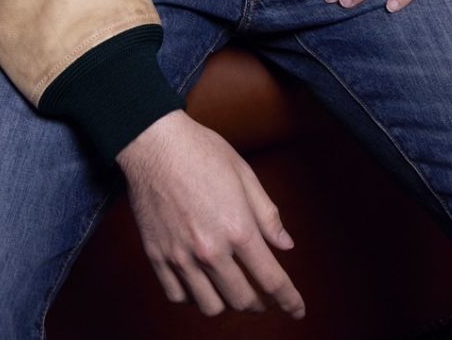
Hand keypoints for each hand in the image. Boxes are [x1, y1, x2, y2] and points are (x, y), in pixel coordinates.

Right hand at [116, 110, 305, 320]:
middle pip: (243, 300)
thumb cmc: (202, 151)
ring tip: (232, 288)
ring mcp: (181, 256)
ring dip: (227, 304)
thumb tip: (286, 245)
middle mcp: (210, 250)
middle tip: (265, 296)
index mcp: (238, 228)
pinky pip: (177, 296)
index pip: (272, 280)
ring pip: (210, 307)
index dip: (289, 300)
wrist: (154, 143)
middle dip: (261, 304)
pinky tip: (200, 283)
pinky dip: (193, 298)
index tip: (297, 309)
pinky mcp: (157, 256)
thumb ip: (267, 215)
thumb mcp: (244, 175)